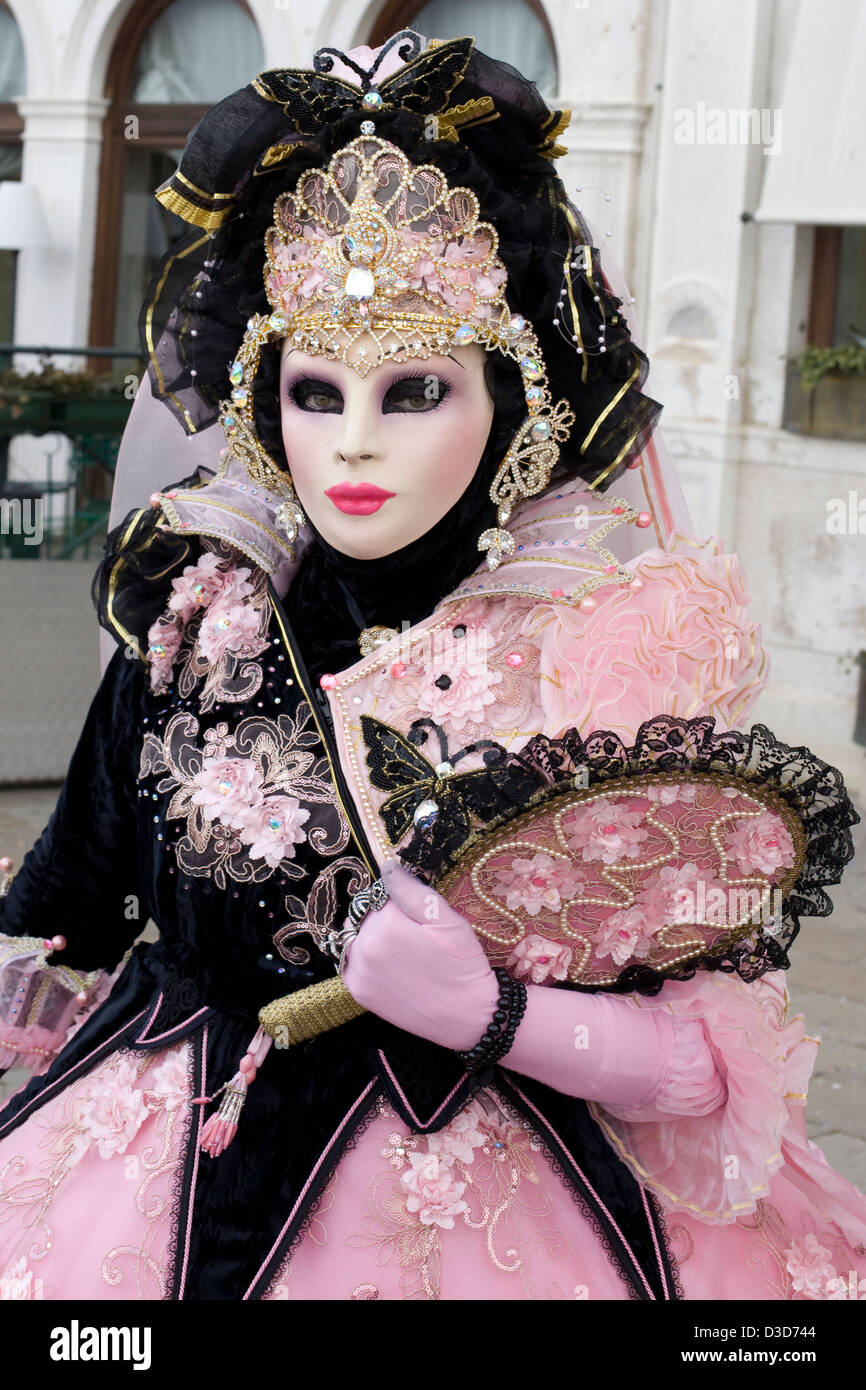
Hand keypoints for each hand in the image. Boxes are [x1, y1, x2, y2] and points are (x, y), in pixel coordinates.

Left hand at [341, 862, 498, 1050]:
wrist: (467, 1015)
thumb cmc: (462, 965)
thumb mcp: (448, 921)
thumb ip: (413, 891)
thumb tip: (387, 866)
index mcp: (387, 925)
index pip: (382, 894)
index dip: (403, 902)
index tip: (420, 919)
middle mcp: (364, 948)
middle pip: (366, 915)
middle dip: (385, 918)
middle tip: (415, 938)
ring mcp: (358, 972)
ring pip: (356, 937)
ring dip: (373, 937)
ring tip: (403, 953)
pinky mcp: (358, 992)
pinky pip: (352, 961)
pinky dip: (366, 958)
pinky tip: (390, 966)